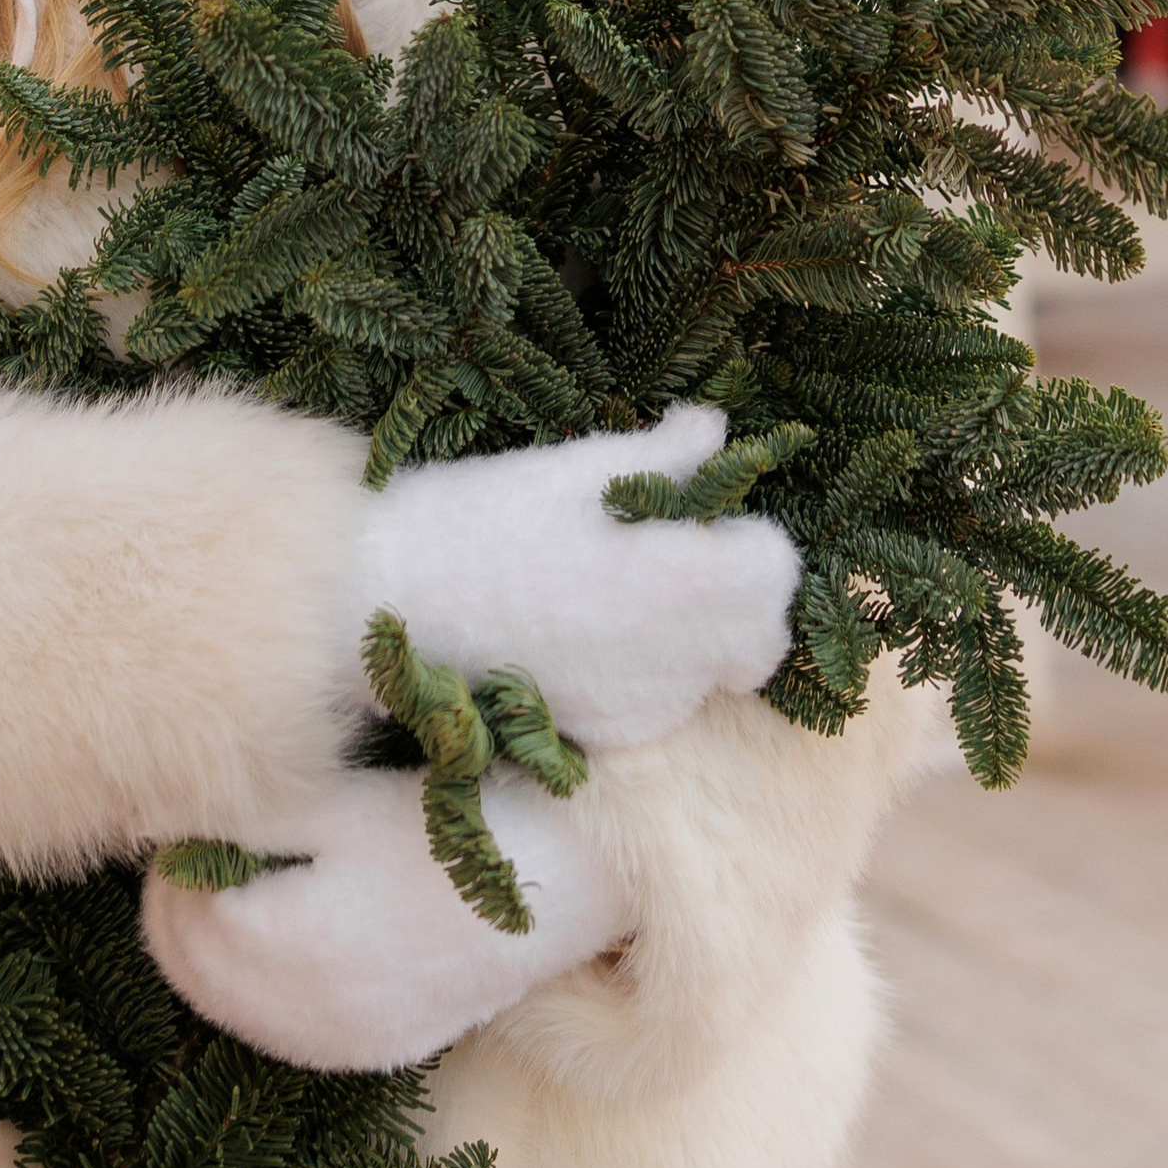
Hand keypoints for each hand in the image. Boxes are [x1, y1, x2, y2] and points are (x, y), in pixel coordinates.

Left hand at [144, 765, 628, 1072]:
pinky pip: (272, 1020)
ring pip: (221, 999)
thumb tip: (161, 818)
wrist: (565, 878)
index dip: (177, 845)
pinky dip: (254, 973)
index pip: (177, 908)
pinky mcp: (368, 1049)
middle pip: (186, 963)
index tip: (203, 797)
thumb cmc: (452, 820)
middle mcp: (305, 1021)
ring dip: (212, 936)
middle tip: (214, 829)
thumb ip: (245, 813)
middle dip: (182, 894)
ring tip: (250, 865)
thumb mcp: (341, 801)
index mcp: (290, 953)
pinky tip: (285, 918)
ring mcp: (338, 1044)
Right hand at [347, 404, 796, 750]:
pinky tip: (601, 631)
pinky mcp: (605, 734)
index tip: (707, 512)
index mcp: (675, 578)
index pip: (776, 569)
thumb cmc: (483, 514)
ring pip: (720, 675)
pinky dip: (659, 670)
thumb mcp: (578, 466)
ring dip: (708, 634)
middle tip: (689, 549)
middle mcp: (671, 657)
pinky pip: (667, 702)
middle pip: (765, 636)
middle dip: (745, 594)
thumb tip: (720, 433)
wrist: (392, 601)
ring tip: (638, 587)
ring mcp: (639, 706)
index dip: (751, 535)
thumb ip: (666, 455)